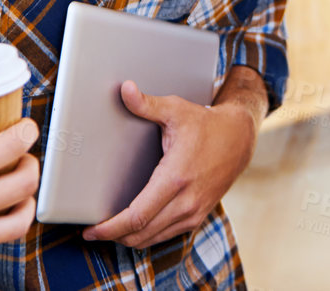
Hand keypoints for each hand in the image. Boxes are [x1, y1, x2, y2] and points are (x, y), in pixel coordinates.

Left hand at [82, 80, 258, 248]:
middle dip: (112, 236)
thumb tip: (125, 89)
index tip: (90, 230)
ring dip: (127, 238)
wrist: (239, 139)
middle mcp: (186, 201)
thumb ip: (147, 104)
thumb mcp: (176, 110)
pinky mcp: (197, 217)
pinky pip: (164, 236)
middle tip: (91, 231)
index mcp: (176, 178)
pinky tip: (133, 227)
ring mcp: (193, 213)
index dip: (109, 228)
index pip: (136, 216)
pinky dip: (145, 236)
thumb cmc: (206, 125)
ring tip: (108, 230)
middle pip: (140, 234)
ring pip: (151, 239)